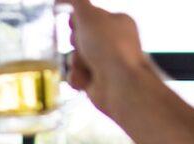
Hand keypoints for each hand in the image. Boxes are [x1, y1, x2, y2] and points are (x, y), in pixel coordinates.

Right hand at [66, 0, 151, 116]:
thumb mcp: (89, 16)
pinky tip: (87, 82)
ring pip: (74, 59)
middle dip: (76, 43)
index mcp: (117, 23)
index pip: (89, 17)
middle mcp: (112, 43)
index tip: (74, 23)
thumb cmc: (109, 48)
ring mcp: (104, 64)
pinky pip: (75, 77)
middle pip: (78, 39)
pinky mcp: (95, 83)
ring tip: (89, 66)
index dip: (77, 20)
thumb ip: (75, 1)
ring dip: (76, 63)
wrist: (119, 85)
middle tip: (84, 46)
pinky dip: (78, 79)